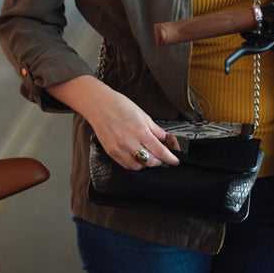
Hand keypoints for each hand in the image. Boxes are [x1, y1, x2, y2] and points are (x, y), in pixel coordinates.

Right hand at [44, 76, 180, 168]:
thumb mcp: (143, 115)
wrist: (98, 105)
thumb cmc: (119, 106)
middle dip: (161, 163)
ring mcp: (119, 149)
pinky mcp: (111, 152)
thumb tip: (167, 139)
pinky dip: (135, 164)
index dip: (170, 158)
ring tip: (151, 157)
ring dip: (147, 164)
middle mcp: (129, 142)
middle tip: (165, 160)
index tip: (175, 160)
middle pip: (151, 162)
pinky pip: (126, 165)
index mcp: (140, 131)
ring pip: (139, 167)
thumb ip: (156, 130)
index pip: (160, 151)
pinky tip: (138, 158)